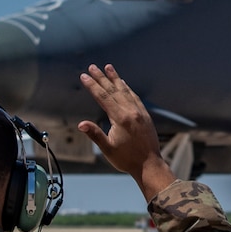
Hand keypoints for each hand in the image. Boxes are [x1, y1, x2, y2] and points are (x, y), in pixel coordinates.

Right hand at [77, 64, 176, 198]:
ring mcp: (140, 113)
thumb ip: (95, 134)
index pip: (103, 97)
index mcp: (121, 118)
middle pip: (113, 90)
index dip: (92, 85)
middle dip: (101, 77)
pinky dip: (127, 89)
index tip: (84, 76)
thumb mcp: (108, 149)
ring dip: (116, 79)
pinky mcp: (145, 116)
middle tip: (92, 66)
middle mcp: (131, 112)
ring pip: (125, 91)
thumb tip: (81, 124)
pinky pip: (135, 97)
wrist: (150, 165)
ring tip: (108, 67)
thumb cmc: (127, 159)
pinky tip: (123, 84)